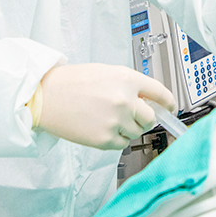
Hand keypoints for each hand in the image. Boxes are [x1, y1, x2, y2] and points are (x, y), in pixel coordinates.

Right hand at [34, 63, 176, 149]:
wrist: (44, 96)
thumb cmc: (71, 83)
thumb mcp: (106, 73)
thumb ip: (129, 85)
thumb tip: (147, 100)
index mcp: (127, 79)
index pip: (161, 93)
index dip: (169, 102)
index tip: (171, 108)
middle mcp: (125, 100)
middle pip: (151, 118)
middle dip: (143, 118)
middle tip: (130, 116)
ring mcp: (116, 120)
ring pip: (136, 132)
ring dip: (128, 129)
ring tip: (107, 119)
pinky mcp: (105, 139)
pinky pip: (121, 144)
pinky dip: (115, 139)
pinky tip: (100, 128)